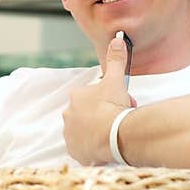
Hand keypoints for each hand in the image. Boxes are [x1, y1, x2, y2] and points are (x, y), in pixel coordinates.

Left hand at [63, 36, 136, 163]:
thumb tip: (118, 39)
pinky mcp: (75, 151)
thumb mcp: (116, 80)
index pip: (92, 96)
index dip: (109, 99)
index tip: (120, 103)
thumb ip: (116, 60)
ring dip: (98, 131)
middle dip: (104, 115)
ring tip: (114, 133)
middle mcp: (68, 115)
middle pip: (89, 114)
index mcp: (76, 97)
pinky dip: (93, 147)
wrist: (112, 136)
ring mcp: (70, 134)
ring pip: (85, 131)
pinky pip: (83, 148)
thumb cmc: (113, 107)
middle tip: (120, 118)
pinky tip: (106, 145)